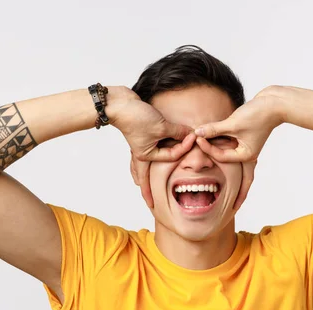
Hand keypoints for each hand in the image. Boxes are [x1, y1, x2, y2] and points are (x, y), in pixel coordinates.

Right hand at [106, 86, 195, 206]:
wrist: (119, 104)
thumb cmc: (137, 118)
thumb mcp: (161, 126)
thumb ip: (177, 132)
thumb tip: (190, 134)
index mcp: (146, 155)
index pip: (172, 155)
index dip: (184, 146)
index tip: (193, 136)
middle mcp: (141, 153)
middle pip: (146, 176)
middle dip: (148, 189)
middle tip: (150, 203)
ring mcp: (139, 145)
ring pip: (141, 165)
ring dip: (142, 176)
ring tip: (140, 186)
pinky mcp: (139, 135)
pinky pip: (144, 151)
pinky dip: (143, 159)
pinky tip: (142, 158)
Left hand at [193, 90, 284, 209]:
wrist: (275, 103)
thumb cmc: (258, 114)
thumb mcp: (234, 123)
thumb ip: (214, 129)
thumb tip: (197, 132)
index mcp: (246, 155)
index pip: (221, 156)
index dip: (207, 148)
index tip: (196, 138)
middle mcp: (248, 155)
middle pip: (243, 180)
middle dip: (239, 194)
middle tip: (233, 209)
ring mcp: (249, 149)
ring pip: (240, 169)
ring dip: (237, 180)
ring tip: (233, 196)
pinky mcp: (247, 140)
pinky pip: (237, 154)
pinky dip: (230, 157)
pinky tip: (225, 161)